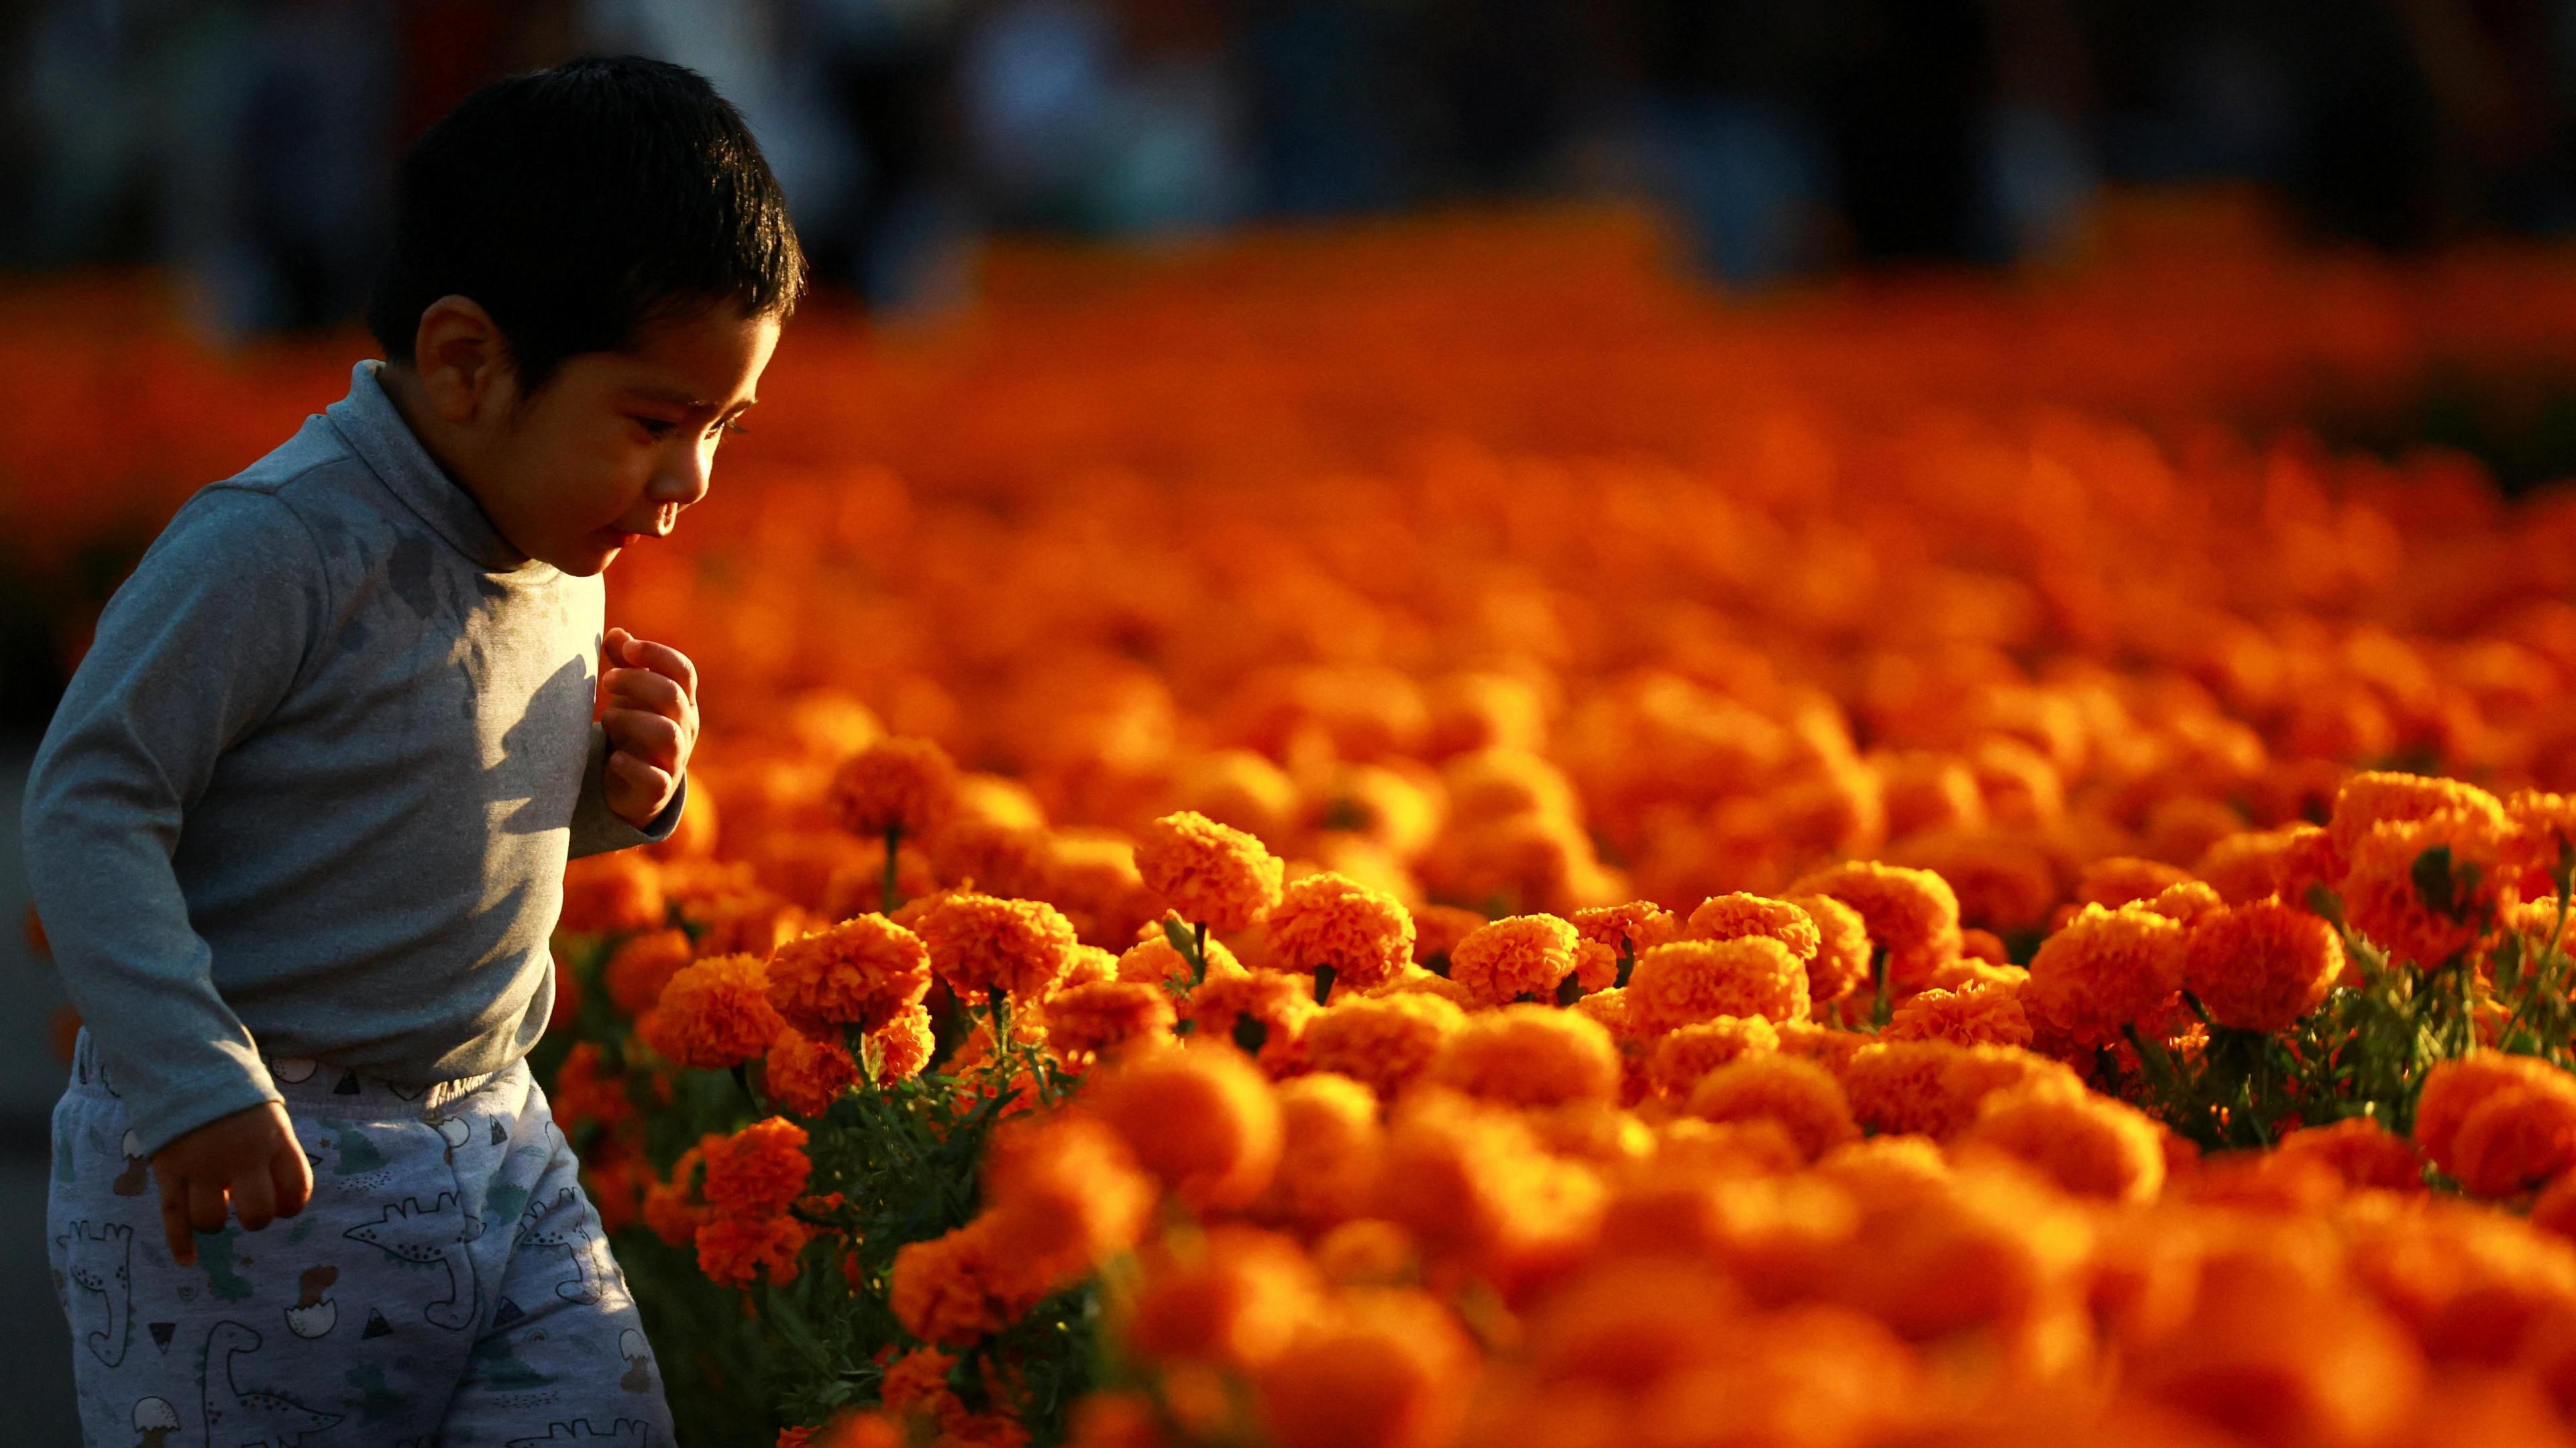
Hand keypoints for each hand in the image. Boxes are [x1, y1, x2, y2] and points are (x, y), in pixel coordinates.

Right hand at [150, 1101, 310, 1264]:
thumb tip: (269, 1196)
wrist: (187, 1063)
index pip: (297, 1189)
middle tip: (246, 1208)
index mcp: (275, 1138)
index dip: (291, 1205)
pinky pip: (173, 1215)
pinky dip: (179, 1242)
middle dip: (254, 1219)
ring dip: (215, 1224)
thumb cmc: (235, 1094)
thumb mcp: (268, 1113)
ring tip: (216, 1210)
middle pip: (257, 1214)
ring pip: (211, 1220)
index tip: (282, 1204)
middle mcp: (242, 1155)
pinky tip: (188, 1260)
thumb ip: (273, 1151)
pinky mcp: (168, 1168)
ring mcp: (202, 1164)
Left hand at [602, 626, 698, 829]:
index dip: (657, 654)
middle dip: (636, 681)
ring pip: (666, 733)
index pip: (683, 670)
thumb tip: (617, 633)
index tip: (628, 649)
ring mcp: (675, 759)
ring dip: (629, 720)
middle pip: (672, 695)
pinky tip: (613, 758)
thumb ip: (625, 664)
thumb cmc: (632, 729)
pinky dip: (630, 765)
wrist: (633, 786)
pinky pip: (654, 777)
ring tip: (606, 718)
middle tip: (606, 681)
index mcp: (682, 701)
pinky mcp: (660, 789)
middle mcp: (685, 728)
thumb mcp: (630, 695)